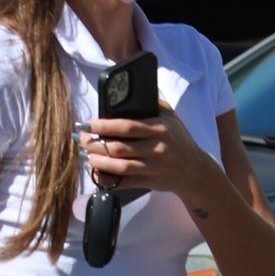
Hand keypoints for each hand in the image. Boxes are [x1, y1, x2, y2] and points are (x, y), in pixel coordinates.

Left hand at [77, 98, 210, 201]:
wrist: (194, 170)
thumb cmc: (179, 140)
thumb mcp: (172, 117)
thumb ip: (153, 104)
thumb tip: (130, 92)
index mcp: (159, 129)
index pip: (128, 126)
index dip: (104, 126)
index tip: (88, 124)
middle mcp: (156, 149)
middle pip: (120, 148)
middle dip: (96, 144)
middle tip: (81, 140)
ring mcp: (152, 167)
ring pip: (120, 167)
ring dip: (99, 163)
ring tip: (86, 157)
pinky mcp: (149, 182)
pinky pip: (124, 183)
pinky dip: (109, 180)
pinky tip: (97, 173)